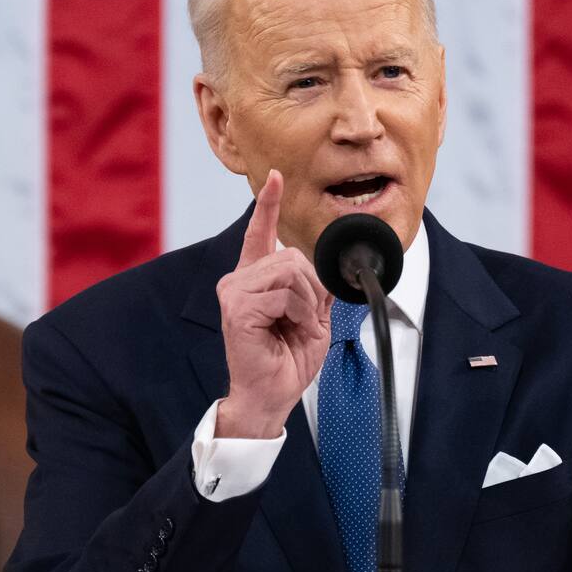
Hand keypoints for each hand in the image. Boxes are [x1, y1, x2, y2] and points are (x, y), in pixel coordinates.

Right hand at [215, 170, 332, 437]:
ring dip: (306, 303)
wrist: (272, 395)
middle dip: (313, 288)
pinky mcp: (237, 306)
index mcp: (256, 279)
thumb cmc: (287, 361)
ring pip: (291, 271)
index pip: (261, 233)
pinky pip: (285, 293)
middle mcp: (240, 279)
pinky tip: (286, 330)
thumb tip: (336, 268)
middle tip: (305, 320)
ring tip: (294, 327)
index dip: (269, 204)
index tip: (276, 176)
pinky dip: (298, 313)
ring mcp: (235, 291)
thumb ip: (319, 289)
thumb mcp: (314, 318)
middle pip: (292, 255)